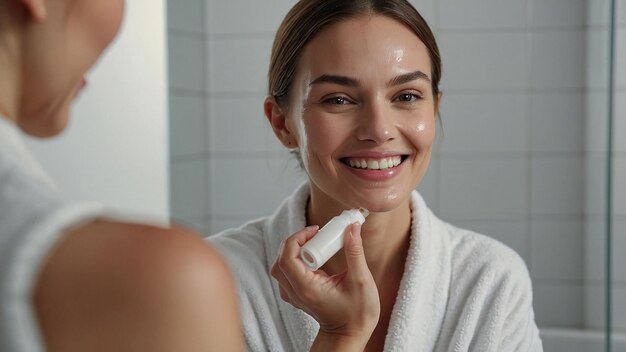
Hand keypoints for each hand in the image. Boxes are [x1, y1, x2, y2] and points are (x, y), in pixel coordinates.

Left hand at [270, 223, 379, 347]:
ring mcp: (294, 295)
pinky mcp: (297, 295)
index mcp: (307, 288)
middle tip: (317, 235)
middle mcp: (296, 292)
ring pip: (281, 266)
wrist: (350, 336)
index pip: (288, 257)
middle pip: (281, 259)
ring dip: (295, 250)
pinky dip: (296, 260)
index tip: (316, 230)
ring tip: (316, 245)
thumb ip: (355, 252)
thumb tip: (352, 228)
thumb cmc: (357, 314)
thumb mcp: (361, 281)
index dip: (298, 238)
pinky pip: (287, 273)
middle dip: (297, 241)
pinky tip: (313, 259)